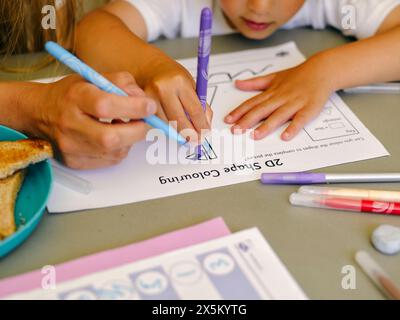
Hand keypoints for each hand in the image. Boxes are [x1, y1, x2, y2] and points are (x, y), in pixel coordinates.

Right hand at [34, 72, 156, 168]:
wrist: (40, 113)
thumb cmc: (70, 94)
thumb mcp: (94, 77)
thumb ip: (121, 83)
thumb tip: (143, 99)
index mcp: (75, 98)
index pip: (106, 106)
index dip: (133, 108)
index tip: (149, 106)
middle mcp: (70, 124)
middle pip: (111, 137)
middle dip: (136, 130)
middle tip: (143, 121)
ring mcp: (71, 147)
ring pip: (114, 151)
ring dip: (129, 140)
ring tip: (123, 126)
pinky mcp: (75, 162)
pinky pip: (110, 160)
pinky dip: (119, 149)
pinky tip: (114, 137)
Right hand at [141, 57, 212, 142]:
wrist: (149, 67)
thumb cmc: (172, 75)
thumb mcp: (192, 85)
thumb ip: (200, 105)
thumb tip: (206, 125)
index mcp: (179, 82)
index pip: (194, 111)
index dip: (202, 126)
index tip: (205, 133)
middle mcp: (163, 89)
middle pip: (179, 121)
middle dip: (190, 134)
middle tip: (196, 139)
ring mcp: (149, 98)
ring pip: (167, 125)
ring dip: (178, 132)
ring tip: (185, 131)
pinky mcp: (140, 106)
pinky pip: (157, 123)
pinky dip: (166, 127)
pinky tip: (172, 125)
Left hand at [225, 59, 333, 140]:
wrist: (322, 70)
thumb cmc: (297, 76)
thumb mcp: (274, 77)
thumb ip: (255, 83)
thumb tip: (237, 83)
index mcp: (272, 92)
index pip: (252, 103)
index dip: (239, 112)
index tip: (228, 120)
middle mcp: (281, 98)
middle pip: (261, 110)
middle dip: (247, 121)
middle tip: (235, 131)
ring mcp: (295, 103)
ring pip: (278, 115)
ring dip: (266, 126)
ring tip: (255, 136)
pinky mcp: (309, 109)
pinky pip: (300, 120)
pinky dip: (293, 128)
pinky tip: (285, 137)